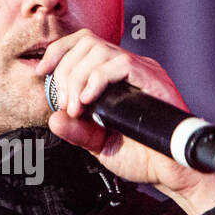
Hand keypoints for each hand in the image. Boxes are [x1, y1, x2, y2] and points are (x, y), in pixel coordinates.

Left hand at [37, 29, 214, 214]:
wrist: (173, 172)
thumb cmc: (145, 157)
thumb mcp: (99, 144)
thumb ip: (77, 131)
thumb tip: (53, 119)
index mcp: (116, 77)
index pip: (83, 44)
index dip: (58, 51)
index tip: (42, 72)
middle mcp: (129, 69)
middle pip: (86, 43)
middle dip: (65, 72)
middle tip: (65, 105)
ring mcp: (142, 72)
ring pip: (99, 50)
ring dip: (77, 78)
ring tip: (77, 108)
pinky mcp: (153, 80)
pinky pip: (121, 64)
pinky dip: (97, 80)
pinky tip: (90, 101)